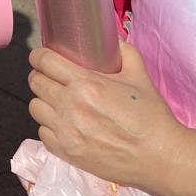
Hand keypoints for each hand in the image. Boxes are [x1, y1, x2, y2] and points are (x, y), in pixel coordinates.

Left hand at [28, 41, 185, 190]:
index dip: (40, 56)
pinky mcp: (67, 153)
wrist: (160, 157)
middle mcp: (71, 106)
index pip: (44, 61)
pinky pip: (42, 133)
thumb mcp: (139, 75)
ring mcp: (66, 132)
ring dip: (44, 101)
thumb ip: (123, 51)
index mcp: (86, 84)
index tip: (43, 57)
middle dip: (41, 75)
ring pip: (35, 108)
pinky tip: (63, 124)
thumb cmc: (151, 115)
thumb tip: (110, 38)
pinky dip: (49, 126)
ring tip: (57, 101)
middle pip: (35, 82)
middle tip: (52, 77)